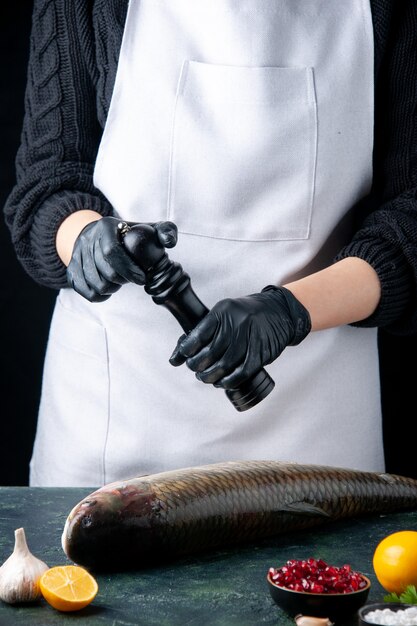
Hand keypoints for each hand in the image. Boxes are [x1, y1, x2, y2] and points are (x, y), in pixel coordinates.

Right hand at [67, 217, 177, 301]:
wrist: (98, 235)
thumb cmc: (129, 235)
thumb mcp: (149, 228)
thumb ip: (165, 231)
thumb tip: (170, 242)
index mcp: (106, 226)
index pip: (111, 250)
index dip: (128, 269)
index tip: (142, 279)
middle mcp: (87, 238)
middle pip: (104, 270)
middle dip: (122, 281)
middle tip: (132, 280)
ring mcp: (76, 253)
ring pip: (94, 283)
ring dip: (111, 289)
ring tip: (120, 282)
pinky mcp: (71, 267)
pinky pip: (82, 289)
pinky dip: (97, 295)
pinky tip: (108, 290)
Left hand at [169, 286, 310, 388]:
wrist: (279, 311)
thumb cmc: (246, 314)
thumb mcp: (226, 313)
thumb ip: (206, 330)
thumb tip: (179, 353)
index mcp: (223, 311)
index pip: (199, 334)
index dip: (187, 349)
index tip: (182, 357)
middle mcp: (237, 323)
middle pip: (210, 353)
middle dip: (198, 366)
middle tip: (195, 370)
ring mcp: (250, 338)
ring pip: (224, 365)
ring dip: (211, 376)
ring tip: (206, 378)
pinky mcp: (261, 352)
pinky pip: (241, 372)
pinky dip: (228, 381)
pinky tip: (221, 382)